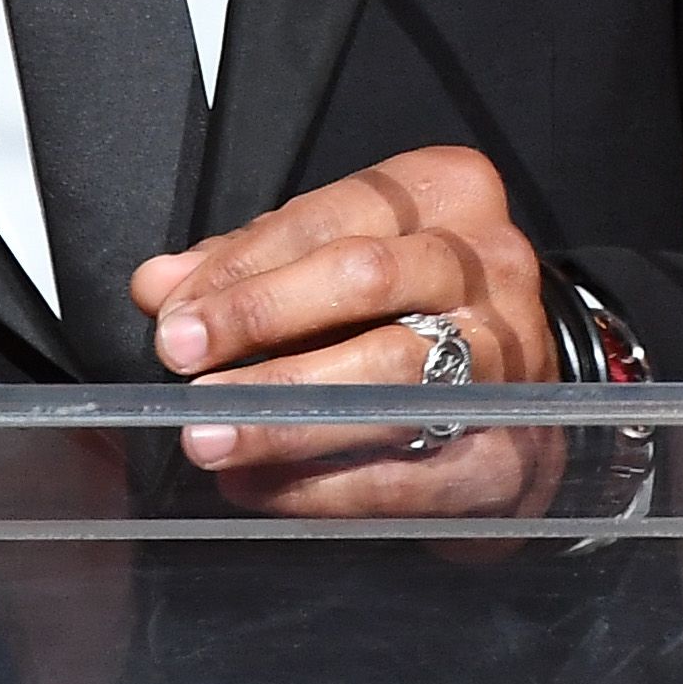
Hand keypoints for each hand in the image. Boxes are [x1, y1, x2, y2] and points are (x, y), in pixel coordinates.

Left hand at [129, 146, 566, 518]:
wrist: (523, 400)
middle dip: (260, 318)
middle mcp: (489, 266)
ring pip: (390, 376)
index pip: (330, 217)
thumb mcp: (332, 261)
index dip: (243, 267)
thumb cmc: (410, 313)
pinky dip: (325, 485)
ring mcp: (510, 360)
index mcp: (446, 195)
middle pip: (366, 279)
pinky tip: (260, 488)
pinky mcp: (513, 453)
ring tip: (211, 434)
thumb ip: (249, 266)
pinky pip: (411, 472)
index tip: (173, 312)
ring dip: (285, 413)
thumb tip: (159, 285)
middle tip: (182, 360)